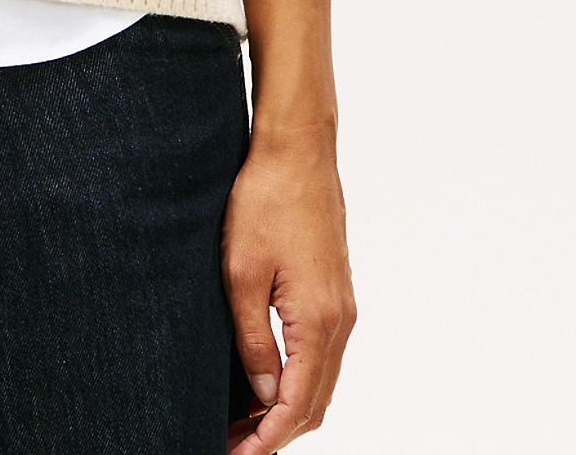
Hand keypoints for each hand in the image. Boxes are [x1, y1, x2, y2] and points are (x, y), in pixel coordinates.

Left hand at [222, 129, 357, 450]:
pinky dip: (299, 380)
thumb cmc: (265, 201)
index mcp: (318, 320)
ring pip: (322, 381)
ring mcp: (343, 307)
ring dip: (287, 409)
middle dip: (276, 433)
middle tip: (232, 443)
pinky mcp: (335, 292)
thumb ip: (253, 340)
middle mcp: (340, 321)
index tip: (235, 454)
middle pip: (316, 403)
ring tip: (243, 421)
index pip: (298, 404)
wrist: (297, 150)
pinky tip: (265, 381)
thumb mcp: (241, 274)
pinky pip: (323, 355)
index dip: (267, 439)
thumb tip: (264, 395)